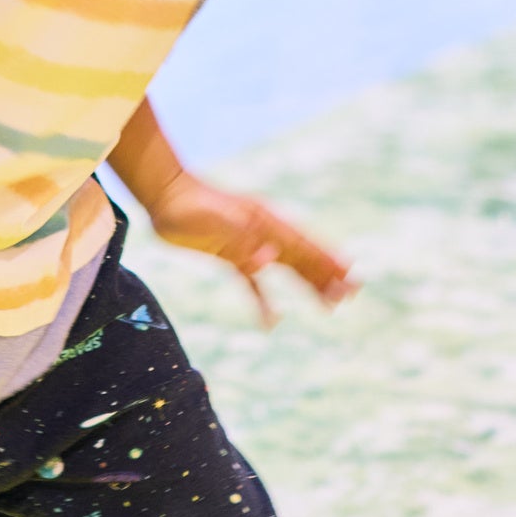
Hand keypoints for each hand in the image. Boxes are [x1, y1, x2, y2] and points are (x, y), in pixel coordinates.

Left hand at [139, 172, 354, 326]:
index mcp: (266, 221)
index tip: (350, 274)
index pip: (304, 244)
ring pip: (287, 269)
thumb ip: (242, 239)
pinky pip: (254, 284)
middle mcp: (264, 233)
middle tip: (351, 294)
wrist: (164, 194)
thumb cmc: (190, 205)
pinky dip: (264, 302)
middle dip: (328, 275)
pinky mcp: (231, 256)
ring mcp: (249, 244)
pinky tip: (272, 322)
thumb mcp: (216, 221)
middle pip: (303, 258)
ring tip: (330, 305)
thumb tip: (269, 260)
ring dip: (309, 286)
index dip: (328, 260)